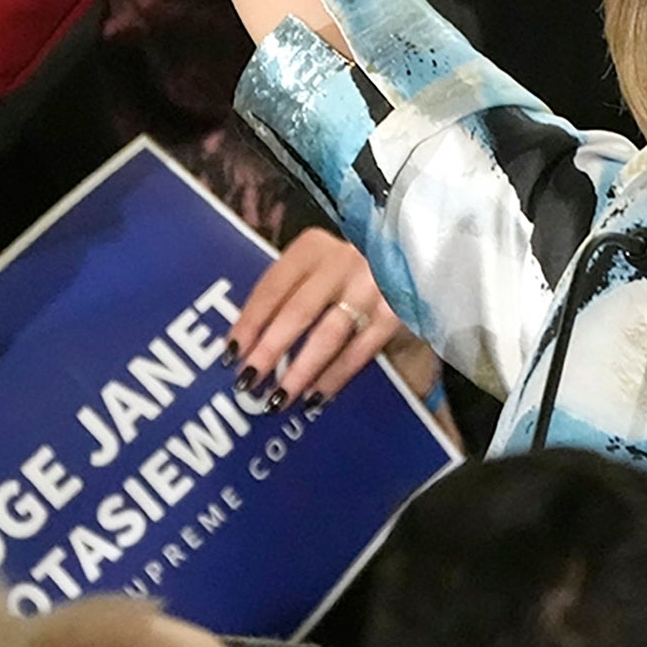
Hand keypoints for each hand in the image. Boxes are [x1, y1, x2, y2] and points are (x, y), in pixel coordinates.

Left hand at [229, 229, 408, 409]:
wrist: (416, 255)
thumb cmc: (348, 269)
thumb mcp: (317, 265)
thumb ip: (290, 291)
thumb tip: (248, 341)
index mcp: (312, 247)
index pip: (272, 287)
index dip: (249, 322)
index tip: (230, 354)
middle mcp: (341, 261)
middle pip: (297, 311)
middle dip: (269, 350)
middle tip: (247, 382)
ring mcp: (371, 286)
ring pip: (328, 334)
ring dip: (300, 370)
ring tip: (278, 399)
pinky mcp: (396, 311)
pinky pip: (360, 350)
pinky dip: (336, 375)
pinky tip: (316, 397)